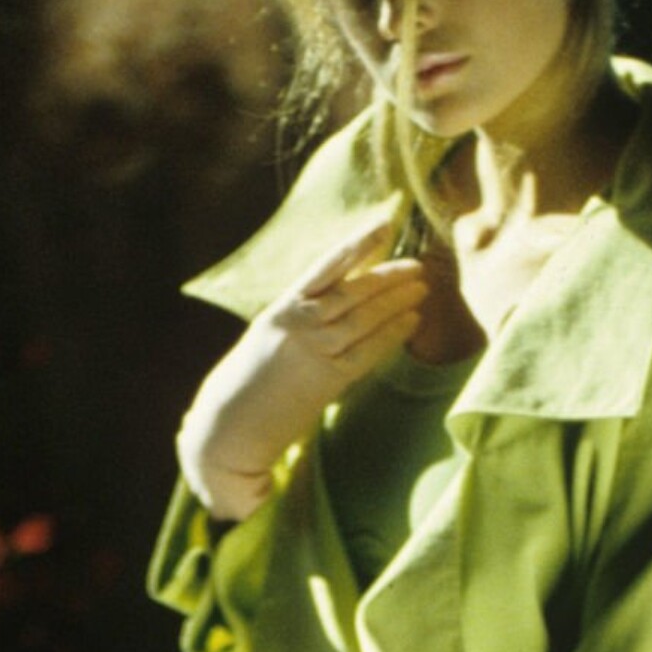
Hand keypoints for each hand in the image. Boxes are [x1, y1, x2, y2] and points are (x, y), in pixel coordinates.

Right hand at [178, 215, 429, 519]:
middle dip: (388, 276)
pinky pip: (368, 352)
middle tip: (418, 265)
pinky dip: (392, 335)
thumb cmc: (248, 382)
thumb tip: (337, 298)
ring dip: (396, 302)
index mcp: (282, 308)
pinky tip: (411, 322)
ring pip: (364, 318)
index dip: (358, 243)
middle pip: (353, 291)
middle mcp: (299, 324)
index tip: (384, 225)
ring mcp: (314, 352)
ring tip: (422, 289)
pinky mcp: (327, 381)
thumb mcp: (268, 336)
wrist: (230, 426)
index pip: (326, 266)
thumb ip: (299, 316)